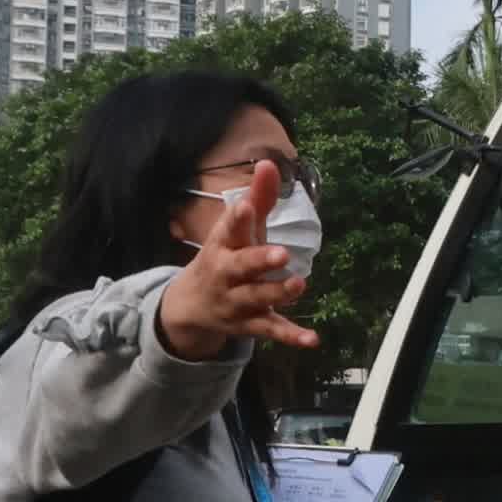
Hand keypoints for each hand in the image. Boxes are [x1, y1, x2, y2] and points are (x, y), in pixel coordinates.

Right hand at [156, 160, 318, 359]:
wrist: (190, 306)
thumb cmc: (224, 257)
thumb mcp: (237, 230)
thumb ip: (258, 199)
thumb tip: (269, 163)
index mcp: (223, 244)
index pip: (230, 228)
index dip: (239, 218)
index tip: (248, 206)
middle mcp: (226, 273)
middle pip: (241, 266)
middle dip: (259, 259)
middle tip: (282, 253)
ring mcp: (236, 300)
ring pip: (257, 298)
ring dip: (277, 293)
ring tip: (299, 284)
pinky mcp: (249, 324)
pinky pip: (270, 330)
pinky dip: (290, 336)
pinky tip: (311, 339)